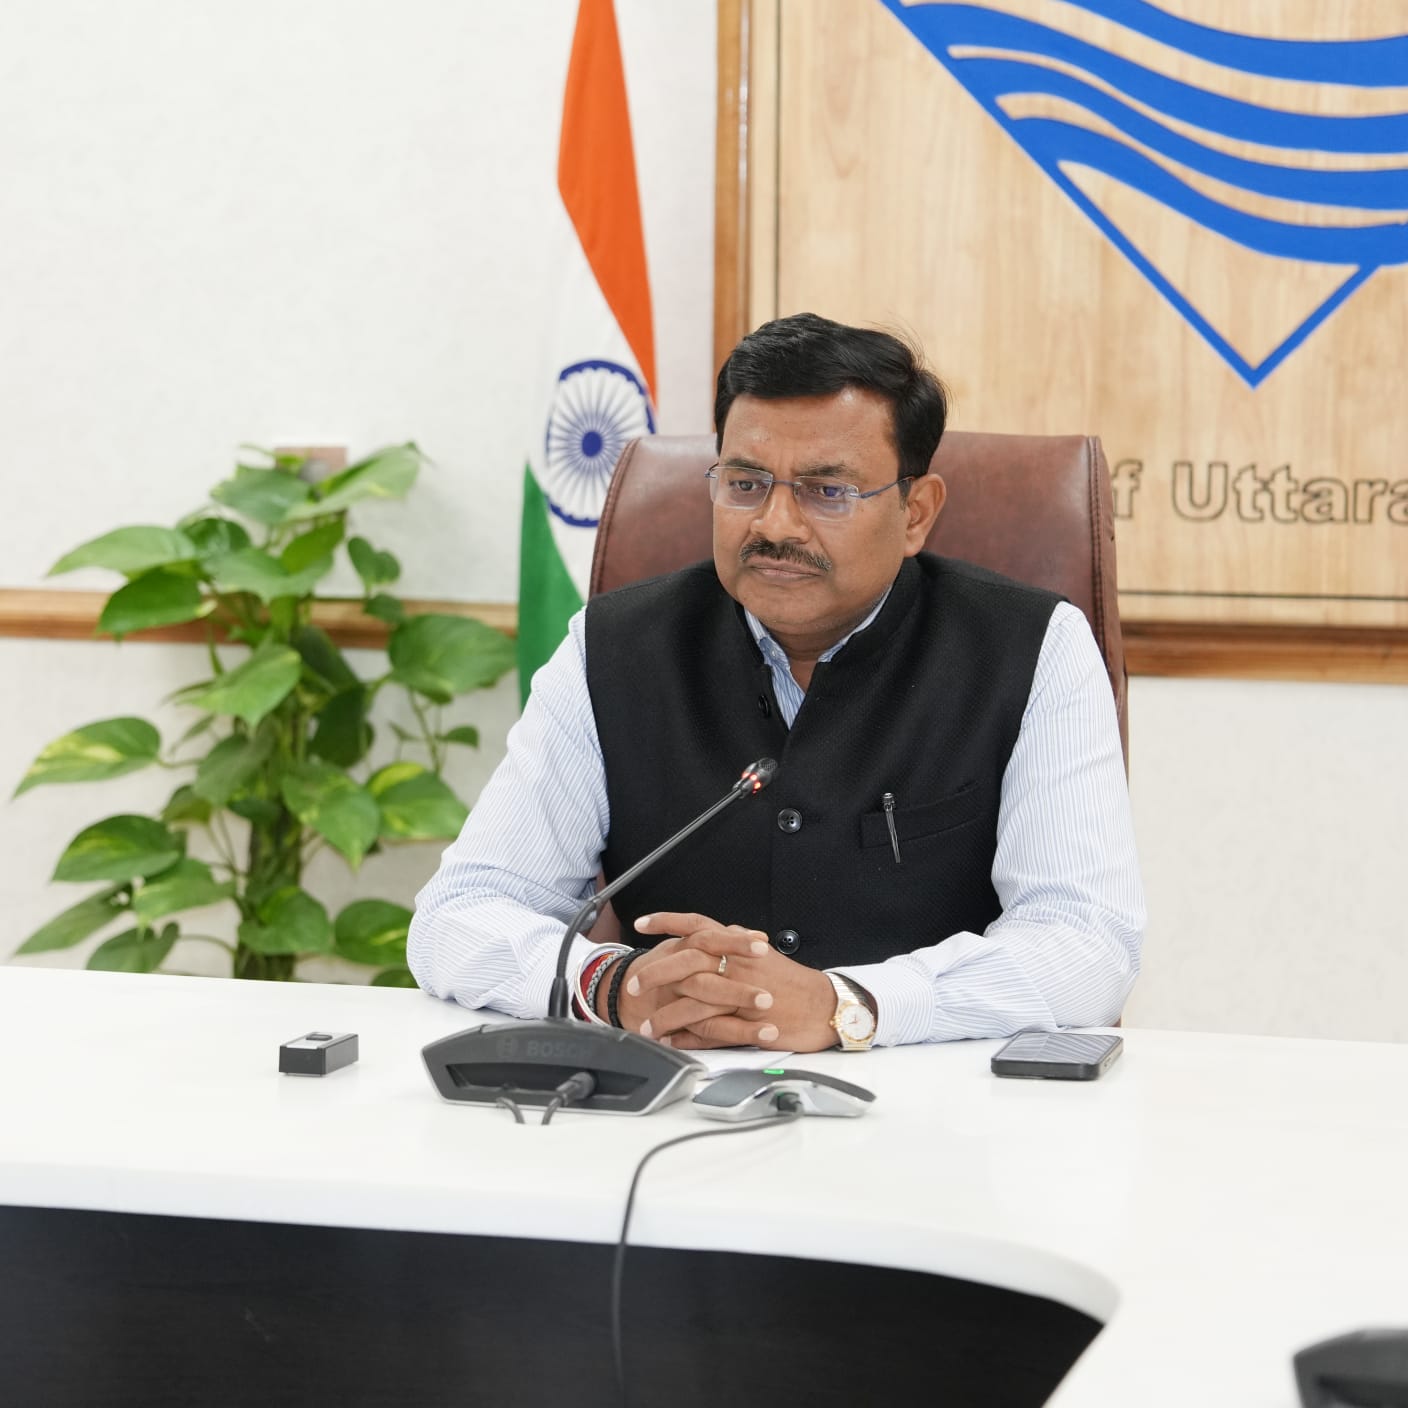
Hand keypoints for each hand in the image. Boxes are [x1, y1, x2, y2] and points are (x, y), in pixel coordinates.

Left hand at [628, 912, 839, 1051]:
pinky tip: (671, 1043)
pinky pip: (709, 1031)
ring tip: (646, 1027)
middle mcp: (737, 964)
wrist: (824, 1007)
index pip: (698, 925)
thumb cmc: (794, 982)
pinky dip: (687, 1038)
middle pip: (686, 961)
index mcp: (739, 946)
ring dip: (666, 1015)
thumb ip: (739, 941)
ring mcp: (740, 994)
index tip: (640, 923)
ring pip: (693, 1001)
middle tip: (632, 985)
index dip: (667, 921)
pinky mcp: (746, 1023)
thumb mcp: (764, 953)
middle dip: (655, 973)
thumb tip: (723, 930)